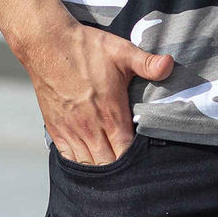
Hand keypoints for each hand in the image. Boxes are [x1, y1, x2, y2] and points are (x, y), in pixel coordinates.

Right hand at [20, 17, 173, 165]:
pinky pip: (68, 158)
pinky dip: (80, 164)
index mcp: (110, 112)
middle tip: (133, 170)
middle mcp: (90, 127)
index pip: (126, 151)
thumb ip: (147, 63)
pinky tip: (90, 162)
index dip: (137, 160)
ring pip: (89, 165)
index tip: (146, 160)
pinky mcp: (56, 129)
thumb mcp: (121, 51)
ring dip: (101, 170)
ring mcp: (71, 130)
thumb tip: (170, 64)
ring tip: (114, 171)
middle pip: (109, 164)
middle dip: (121, 170)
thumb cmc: (86, 47)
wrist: (47, 44)